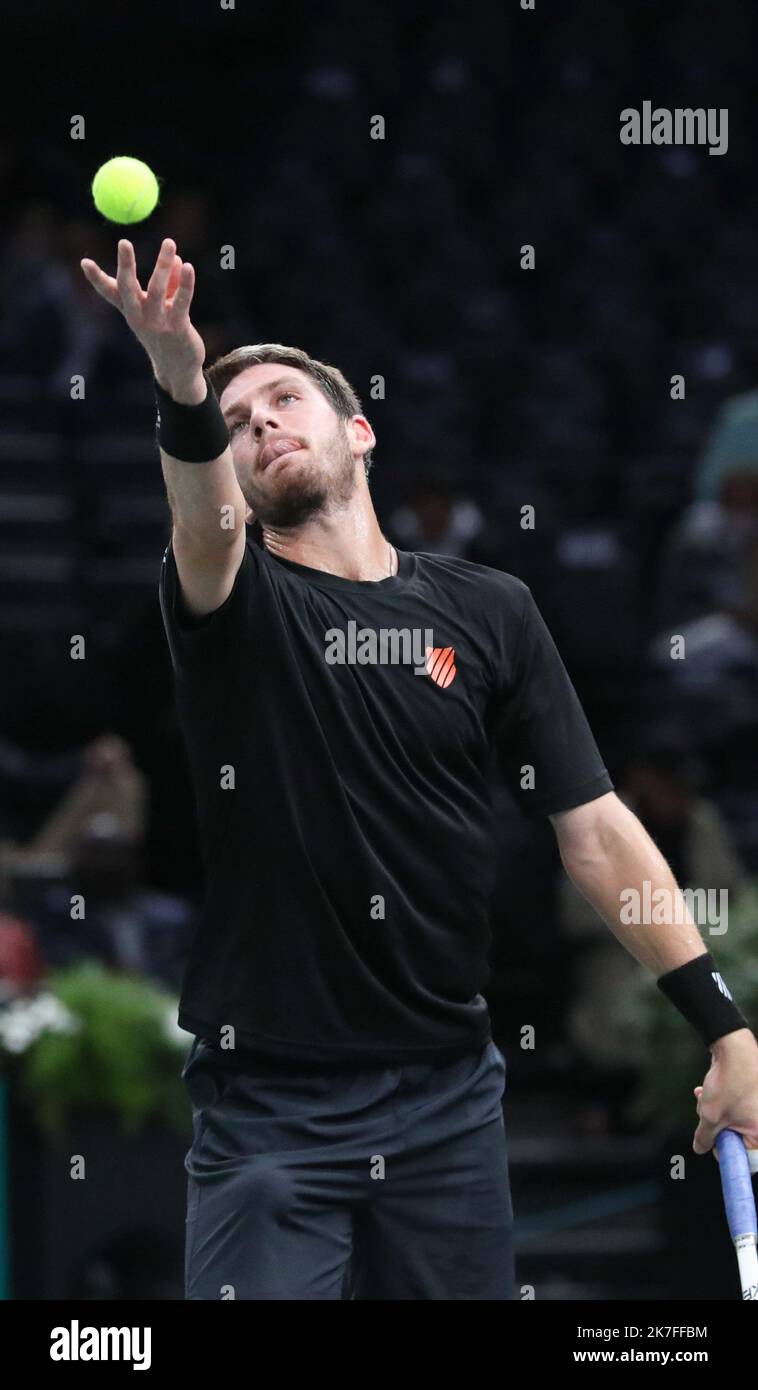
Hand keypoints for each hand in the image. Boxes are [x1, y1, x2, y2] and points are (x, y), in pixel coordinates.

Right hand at [80, 238, 205, 397]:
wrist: (178, 368)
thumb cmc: (166, 334)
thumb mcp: (161, 307)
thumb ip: (169, 282)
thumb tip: (176, 258)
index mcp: (130, 311)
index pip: (110, 292)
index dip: (96, 278)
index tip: (84, 262)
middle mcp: (139, 316)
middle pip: (128, 288)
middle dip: (125, 265)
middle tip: (123, 242)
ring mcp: (157, 323)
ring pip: (156, 290)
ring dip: (162, 264)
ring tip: (169, 243)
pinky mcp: (178, 328)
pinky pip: (181, 301)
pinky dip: (185, 283)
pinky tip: (188, 267)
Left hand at [692, 1028, 757, 1158]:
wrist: (733, 1047)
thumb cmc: (728, 1082)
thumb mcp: (710, 1115)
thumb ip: (705, 1137)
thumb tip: (700, 1149)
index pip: (746, 1158)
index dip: (724, 1151)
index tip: (711, 1141)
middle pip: (735, 1137)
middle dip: (714, 1126)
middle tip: (704, 1114)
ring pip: (730, 1120)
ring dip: (713, 1111)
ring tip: (703, 1097)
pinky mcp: (752, 1095)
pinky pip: (733, 1106)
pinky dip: (718, 1101)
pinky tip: (704, 1091)